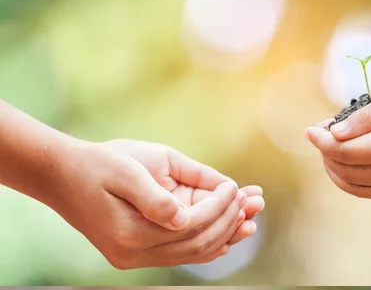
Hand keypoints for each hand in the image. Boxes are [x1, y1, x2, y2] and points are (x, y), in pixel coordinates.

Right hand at [48, 139, 263, 268]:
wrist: (63, 176)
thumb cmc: (98, 164)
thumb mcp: (127, 170)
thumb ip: (155, 197)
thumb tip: (186, 218)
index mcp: (131, 232)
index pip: (192, 226)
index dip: (220, 207)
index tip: (236, 186)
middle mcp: (133, 253)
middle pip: (197, 243)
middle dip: (230, 221)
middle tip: (256, 200)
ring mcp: (134, 257)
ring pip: (192, 252)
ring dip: (224, 234)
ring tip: (251, 217)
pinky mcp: (137, 252)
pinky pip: (179, 253)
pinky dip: (206, 244)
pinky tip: (227, 236)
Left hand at [305, 83, 370, 198]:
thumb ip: (367, 118)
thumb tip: (334, 133)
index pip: (342, 152)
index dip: (321, 141)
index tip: (310, 128)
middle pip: (346, 172)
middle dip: (326, 155)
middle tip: (319, 135)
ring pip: (358, 189)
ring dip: (337, 173)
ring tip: (330, 152)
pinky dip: (356, 182)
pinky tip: (354, 165)